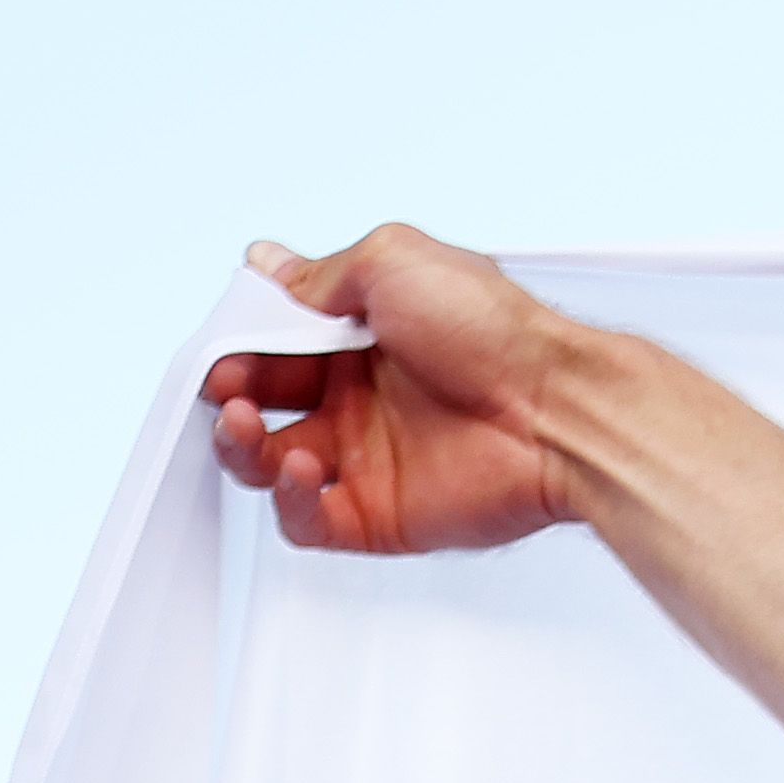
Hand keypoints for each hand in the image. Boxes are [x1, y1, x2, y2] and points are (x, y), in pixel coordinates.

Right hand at [205, 225, 577, 552]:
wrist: (560, 407)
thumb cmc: (498, 332)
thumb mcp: (398, 261)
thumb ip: (325, 274)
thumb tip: (270, 264)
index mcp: (362, 342)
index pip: (271, 348)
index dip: (237, 349)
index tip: (223, 347)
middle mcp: (362, 401)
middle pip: (260, 406)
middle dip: (228, 397)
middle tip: (229, 388)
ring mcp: (371, 460)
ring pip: (271, 466)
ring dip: (242, 447)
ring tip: (249, 424)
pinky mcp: (384, 515)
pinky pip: (309, 521)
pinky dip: (288, 500)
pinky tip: (300, 468)